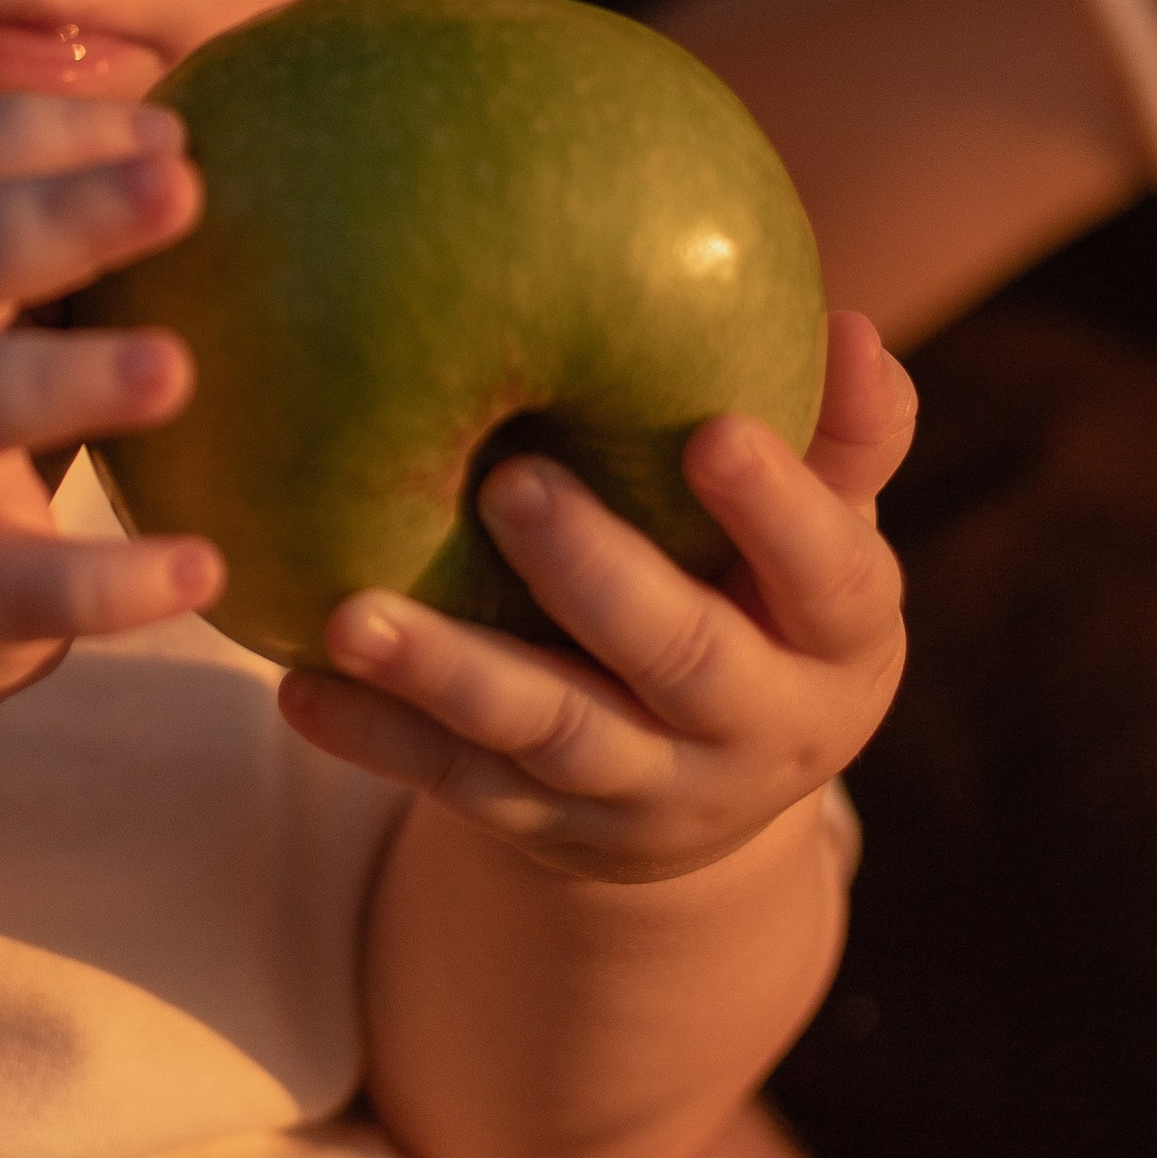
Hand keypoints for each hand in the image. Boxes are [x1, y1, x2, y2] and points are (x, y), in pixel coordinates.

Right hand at [0, 92, 219, 729]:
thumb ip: (47, 237)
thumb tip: (202, 139)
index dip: (45, 134)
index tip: (168, 132)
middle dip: (57, 215)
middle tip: (182, 186)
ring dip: (65, 381)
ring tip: (174, 368)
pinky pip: (15, 585)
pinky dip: (105, 581)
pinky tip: (200, 567)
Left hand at [279, 309, 911, 881]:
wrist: (712, 783)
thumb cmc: (765, 591)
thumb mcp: (824, 532)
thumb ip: (841, 440)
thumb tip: (852, 329)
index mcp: (841, 643)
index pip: (829, 576)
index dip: (777, 512)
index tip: (715, 432)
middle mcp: (757, 732)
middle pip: (679, 660)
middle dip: (595, 577)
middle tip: (509, 485)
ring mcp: (648, 792)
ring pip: (549, 735)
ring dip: (449, 675)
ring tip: (355, 618)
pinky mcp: (550, 829)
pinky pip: (457, 786)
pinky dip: (378, 740)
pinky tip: (304, 691)